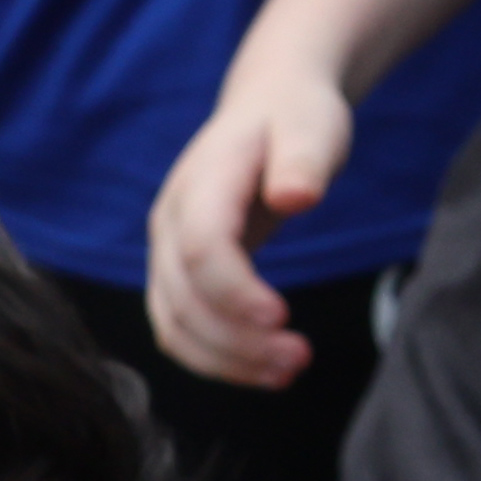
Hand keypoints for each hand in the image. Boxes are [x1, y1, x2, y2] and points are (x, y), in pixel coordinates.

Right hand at [145, 62, 350, 388]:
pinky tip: (266, 369)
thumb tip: (295, 198)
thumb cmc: (296, 118)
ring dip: (226, 359)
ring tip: (288, 372)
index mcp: (200, 184)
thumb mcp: (312, 126)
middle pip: (183, 298)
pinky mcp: (181, 275)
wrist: (270, 109)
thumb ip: (303, 160)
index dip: (232, 290)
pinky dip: (219, 356)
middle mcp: (170, 223)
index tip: (280, 318)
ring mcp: (168, 252)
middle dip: (235, 339)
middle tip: (298, 359)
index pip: (201, 248)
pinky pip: (184, 327)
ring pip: (175, 324)